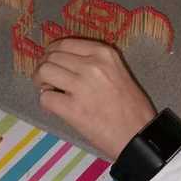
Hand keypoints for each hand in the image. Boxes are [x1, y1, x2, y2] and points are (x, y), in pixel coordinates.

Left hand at [33, 38, 156, 160]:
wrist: (139, 136)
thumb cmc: (132, 106)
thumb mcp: (118, 71)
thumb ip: (94, 62)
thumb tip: (63, 61)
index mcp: (104, 53)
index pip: (65, 44)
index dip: (52, 53)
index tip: (51, 61)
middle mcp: (91, 65)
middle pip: (51, 57)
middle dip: (45, 67)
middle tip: (48, 79)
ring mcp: (81, 86)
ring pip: (44, 72)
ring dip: (41, 81)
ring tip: (49, 90)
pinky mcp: (72, 109)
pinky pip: (45, 98)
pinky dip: (46, 101)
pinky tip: (56, 106)